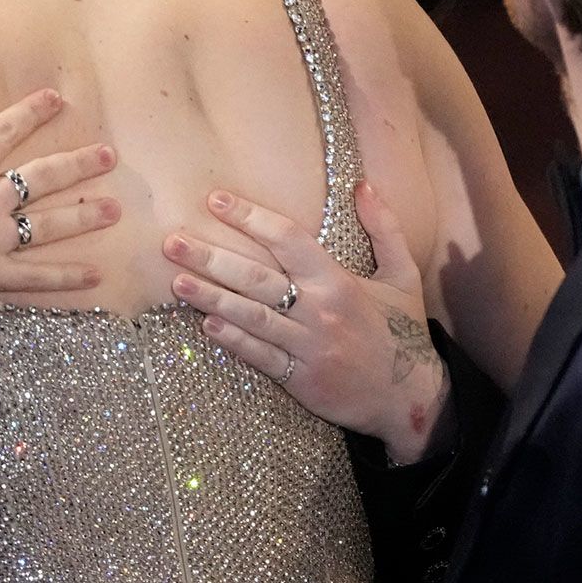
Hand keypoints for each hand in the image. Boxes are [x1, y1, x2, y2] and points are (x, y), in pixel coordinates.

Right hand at [0, 65, 119, 337]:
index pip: (5, 131)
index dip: (32, 112)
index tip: (57, 100)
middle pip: (43, 176)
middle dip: (80, 164)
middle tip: (109, 155)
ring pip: (50, 225)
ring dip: (86, 215)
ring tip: (116, 208)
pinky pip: (37, 277)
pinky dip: (68, 278)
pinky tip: (95, 275)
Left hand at [167, 180, 449, 461]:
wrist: (409, 397)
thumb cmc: (403, 331)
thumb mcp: (404, 275)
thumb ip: (384, 228)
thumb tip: (363, 186)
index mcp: (339, 281)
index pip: (288, 240)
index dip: (250, 218)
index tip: (216, 201)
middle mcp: (319, 311)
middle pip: (257, 279)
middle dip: (212, 258)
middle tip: (173, 241)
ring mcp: (307, 347)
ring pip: (251, 318)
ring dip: (210, 298)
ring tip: (176, 281)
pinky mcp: (300, 380)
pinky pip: (259, 357)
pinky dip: (232, 340)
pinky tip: (205, 325)